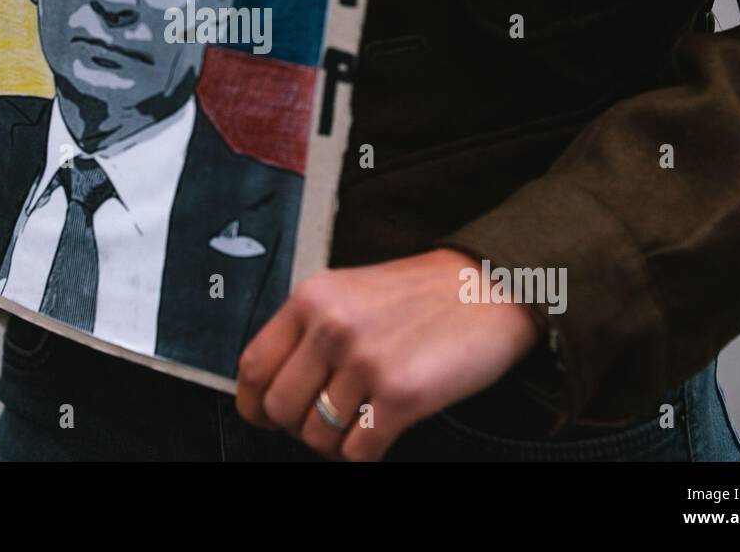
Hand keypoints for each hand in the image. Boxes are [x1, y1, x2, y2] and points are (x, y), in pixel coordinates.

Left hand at [235, 247, 543, 460]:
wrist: (487, 287)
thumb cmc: (420, 295)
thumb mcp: (349, 292)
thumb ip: (308, 330)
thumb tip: (272, 385)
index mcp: (312, 299)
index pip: (252, 366)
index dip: (253, 403)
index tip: (263, 415)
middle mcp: (332, 327)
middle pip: (280, 409)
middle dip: (297, 425)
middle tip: (324, 418)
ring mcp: (365, 362)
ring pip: (317, 437)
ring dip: (336, 440)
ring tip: (361, 418)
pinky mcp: (401, 395)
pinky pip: (357, 452)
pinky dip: (365, 452)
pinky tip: (382, 430)